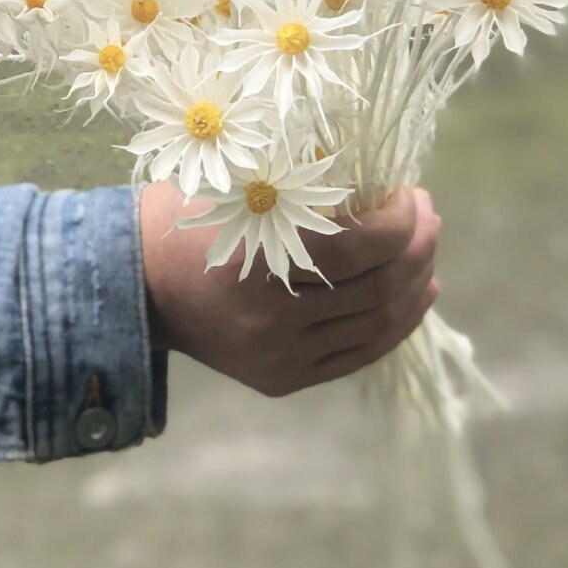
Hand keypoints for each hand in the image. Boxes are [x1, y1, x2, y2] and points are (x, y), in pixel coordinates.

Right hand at [139, 182, 440, 396]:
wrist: (138, 284)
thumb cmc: (193, 217)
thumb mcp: (241, 189)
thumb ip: (305, 192)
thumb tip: (384, 187)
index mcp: (255, 265)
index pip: (356, 250)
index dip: (399, 222)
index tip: (410, 193)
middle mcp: (270, 323)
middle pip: (375, 288)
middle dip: (417, 246)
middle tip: (429, 212)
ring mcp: (278, 359)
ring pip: (376, 325)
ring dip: (415, 282)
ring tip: (428, 247)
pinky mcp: (282, 380)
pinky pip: (359, 353)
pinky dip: (398, 322)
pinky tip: (419, 291)